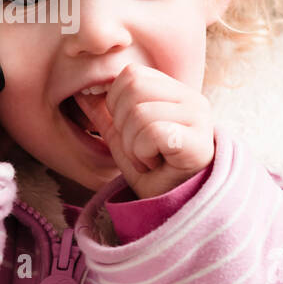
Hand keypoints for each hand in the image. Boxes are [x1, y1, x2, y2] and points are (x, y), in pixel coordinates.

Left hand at [74, 64, 214, 199]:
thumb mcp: (123, 138)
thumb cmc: (153, 173)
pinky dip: (143, 154)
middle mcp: (193, 100)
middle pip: (133, 89)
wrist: (172, 209)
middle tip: (139, 149)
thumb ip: (106, 113)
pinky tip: (156, 165)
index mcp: (176, 92)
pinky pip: (152, 133)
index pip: (132, 74)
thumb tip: (82, 92)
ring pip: (140, 113)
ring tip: (148, 159)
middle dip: (123, 125)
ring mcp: (200, 119)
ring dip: (133, 145)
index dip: (117, 103)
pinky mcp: (199, 142)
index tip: (132, 132)